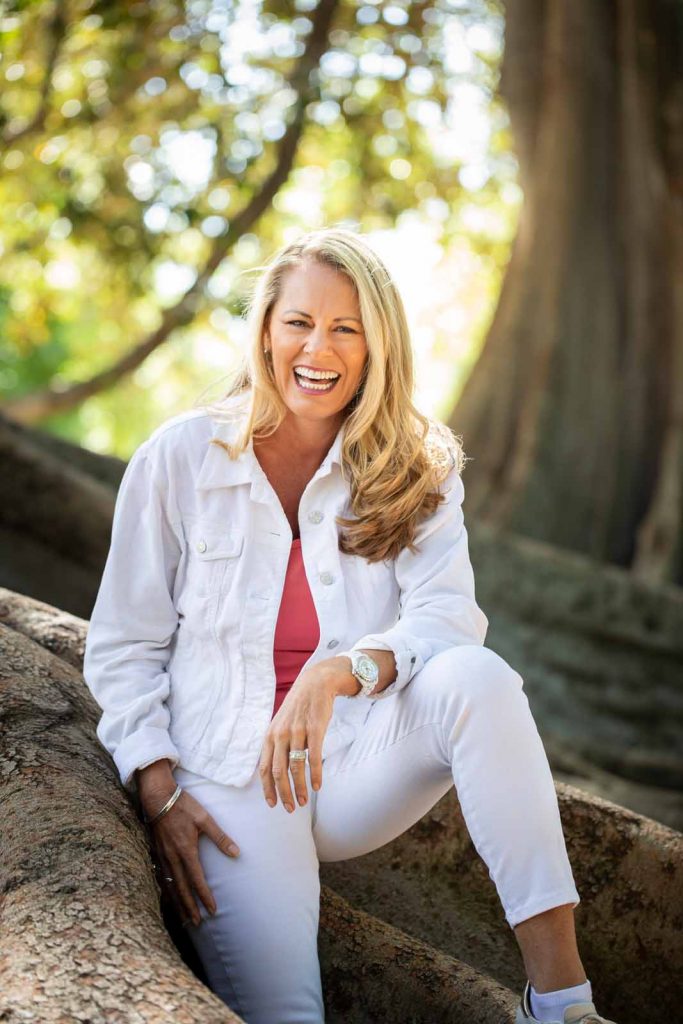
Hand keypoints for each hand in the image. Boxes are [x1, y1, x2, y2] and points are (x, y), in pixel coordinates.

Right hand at [140, 780, 239, 926]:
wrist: (158, 797)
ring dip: (178, 902)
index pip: (197, 880)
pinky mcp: (157, 852)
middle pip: (181, 888)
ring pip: (170, 885)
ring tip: (184, 917)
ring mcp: (162, 856)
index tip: (212, 910)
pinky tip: (169, 897)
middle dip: (190, 907)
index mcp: (186, 850)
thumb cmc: (183, 806)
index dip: (205, 896)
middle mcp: (173, 857)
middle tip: (197, 923)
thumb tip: (236, 853)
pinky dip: (166, 891)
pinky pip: (161, 878)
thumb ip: (220, 837)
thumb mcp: (205, 819)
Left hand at [258, 665, 336, 810]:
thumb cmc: (297, 709)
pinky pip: (314, 757)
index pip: (264, 769)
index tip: (273, 805)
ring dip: (299, 788)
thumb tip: (273, 772)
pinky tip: (318, 786)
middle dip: (283, 794)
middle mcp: (280, 735)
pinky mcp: (315, 729)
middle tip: (290, 809)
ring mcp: (297, 732)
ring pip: (296, 767)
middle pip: (278, 772)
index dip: (267, 789)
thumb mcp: (280, 725)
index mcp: (270, 736)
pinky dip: (315, 774)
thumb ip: (276, 746)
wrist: (315, 684)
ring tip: (304, 801)